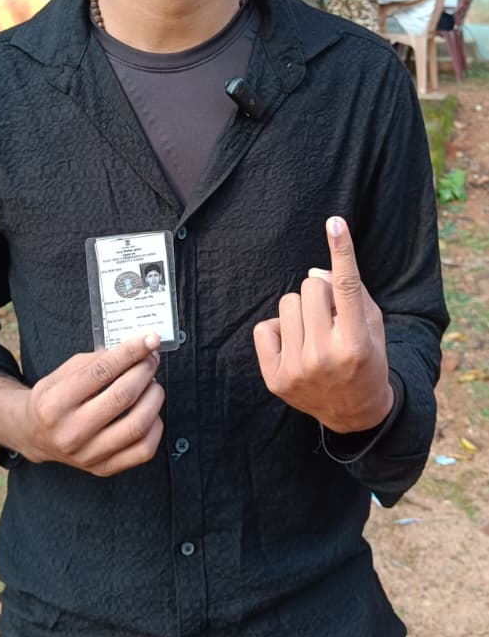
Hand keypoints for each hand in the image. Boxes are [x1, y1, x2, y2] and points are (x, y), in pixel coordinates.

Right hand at [20, 334, 164, 475]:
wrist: (36, 436)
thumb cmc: (53, 399)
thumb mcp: (62, 373)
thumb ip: (96, 361)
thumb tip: (136, 350)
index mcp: (55, 403)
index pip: (101, 372)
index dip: (130, 352)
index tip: (150, 339)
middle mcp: (70, 432)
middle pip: (122, 397)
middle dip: (144, 372)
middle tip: (151, 360)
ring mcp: (88, 454)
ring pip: (138, 425)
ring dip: (154, 398)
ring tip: (152, 384)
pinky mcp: (103, 468)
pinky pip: (144, 449)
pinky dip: (156, 426)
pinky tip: (150, 412)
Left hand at [253, 217, 392, 432]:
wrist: (354, 413)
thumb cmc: (366, 359)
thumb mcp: (373, 327)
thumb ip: (351, 295)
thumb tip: (313, 273)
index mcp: (356, 342)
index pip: (346, 287)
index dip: (341, 251)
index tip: (335, 223)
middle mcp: (325, 356)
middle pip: (310, 288)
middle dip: (320, 295)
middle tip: (331, 317)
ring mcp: (297, 369)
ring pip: (286, 303)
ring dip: (300, 311)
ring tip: (314, 333)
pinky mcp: (275, 378)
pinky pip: (264, 327)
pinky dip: (279, 331)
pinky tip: (294, 347)